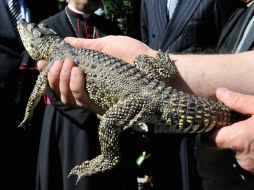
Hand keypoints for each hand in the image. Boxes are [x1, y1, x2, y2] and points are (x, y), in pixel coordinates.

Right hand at [37, 35, 154, 113]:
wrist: (151, 64)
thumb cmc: (132, 53)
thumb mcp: (106, 45)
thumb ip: (85, 47)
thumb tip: (66, 42)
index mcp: (88, 78)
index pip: (63, 81)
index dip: (49, 74)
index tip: (41, 63)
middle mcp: (89, 90)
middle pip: (61, 92)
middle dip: (53, 76)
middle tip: (58, 61)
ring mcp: (95, 99)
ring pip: (68, 98)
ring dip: (62, 80)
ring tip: (68, 65)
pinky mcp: (103, 104)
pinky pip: (82, 101)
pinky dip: (75, 87)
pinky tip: (77, 73)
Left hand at [214, 88, 253, 173]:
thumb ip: (237, 101)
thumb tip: (220, 92)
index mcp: (238, 141)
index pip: (212, 139)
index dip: (213, 130)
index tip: (219, 122)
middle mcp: (243, 158)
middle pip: (227, 144)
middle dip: (232, 133)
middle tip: (243, 122)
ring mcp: (253, 167)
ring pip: (240, 152)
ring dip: (245, 142)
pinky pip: (251, 158)